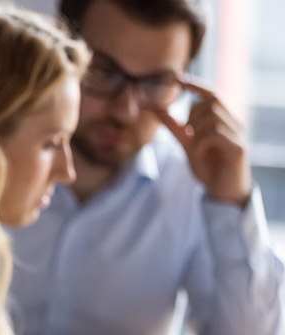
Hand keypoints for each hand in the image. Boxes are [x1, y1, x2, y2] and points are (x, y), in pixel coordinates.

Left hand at [158, 79, 250, 207]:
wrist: (222, 192)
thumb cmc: (208, 167)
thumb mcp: (188, 144)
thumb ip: (176, 128)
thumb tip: (158, 110)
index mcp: (223, 120)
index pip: (212, 94)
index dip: (196, 85)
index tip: (178, 79)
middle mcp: (234, 123)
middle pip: (210, 103)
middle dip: (193, 115)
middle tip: (188, 133)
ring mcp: (238, 135)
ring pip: (212, 117)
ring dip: (197, 131)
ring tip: (196, 147)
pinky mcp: (238, 148)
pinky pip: (215, 134)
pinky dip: (202, 142)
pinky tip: (201, 153)